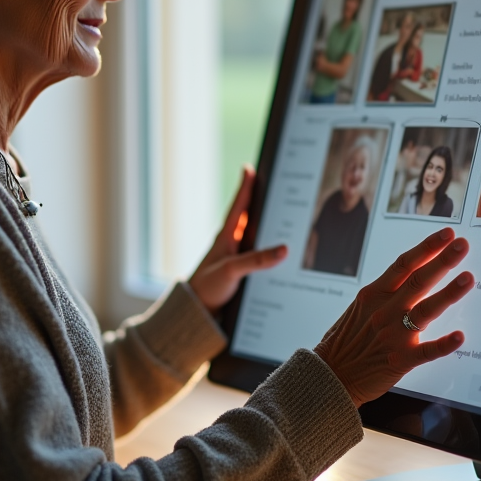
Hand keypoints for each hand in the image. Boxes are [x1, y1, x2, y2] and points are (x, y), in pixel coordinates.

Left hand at [189, 166, 287, 314]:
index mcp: (226, 237)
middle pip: (247, 216)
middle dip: (258, 201)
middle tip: (270, 184)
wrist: (195, 312)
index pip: (238, 206)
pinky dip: (265, 247)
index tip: (249, 168)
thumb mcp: (232, 270)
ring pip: (252, 235)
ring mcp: (233, 256)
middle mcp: (230, 243)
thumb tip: (284, 248)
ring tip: (279, 212)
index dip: (245, 186)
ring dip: (264, 224)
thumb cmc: (207, 287)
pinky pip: (254, 252)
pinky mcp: (237, 270)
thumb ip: (257, 260)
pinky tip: (276, 250)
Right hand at [314, 228, 472, 406]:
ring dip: (448, 293)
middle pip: (418, 280)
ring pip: (426, 310)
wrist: (330, 375)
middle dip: (443, 261)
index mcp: (373, 294)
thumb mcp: (360, 307)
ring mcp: (393, 335)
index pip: (404, 264)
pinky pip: (427, 351)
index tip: (447, 234)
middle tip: (463, 245)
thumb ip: (385, 291)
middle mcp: (384, 311)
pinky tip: (460, 336)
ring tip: (468, 278)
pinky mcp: (400, 360)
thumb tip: (414, 272)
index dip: (427, 247)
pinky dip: (444, 344)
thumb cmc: (346, 340)